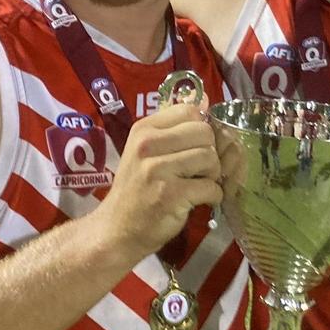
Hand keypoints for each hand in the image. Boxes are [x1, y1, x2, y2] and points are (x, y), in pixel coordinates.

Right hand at [92, 100, 222, 257]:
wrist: (116, 230)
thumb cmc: (136, 189)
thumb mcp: (147, 151)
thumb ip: (175, 128)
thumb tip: (206, 99)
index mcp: (144, 129)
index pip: (190, 111)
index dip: (201, 130)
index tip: (195, 148)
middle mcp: (148, 144)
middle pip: (205, 134)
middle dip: (210, 153)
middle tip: (199, 170)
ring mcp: (158, 169)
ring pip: (210, 158)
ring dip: (213, 175)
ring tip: (198, 185)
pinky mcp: (170, 195)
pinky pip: (211, 187)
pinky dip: (213, 196)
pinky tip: (199, 200)